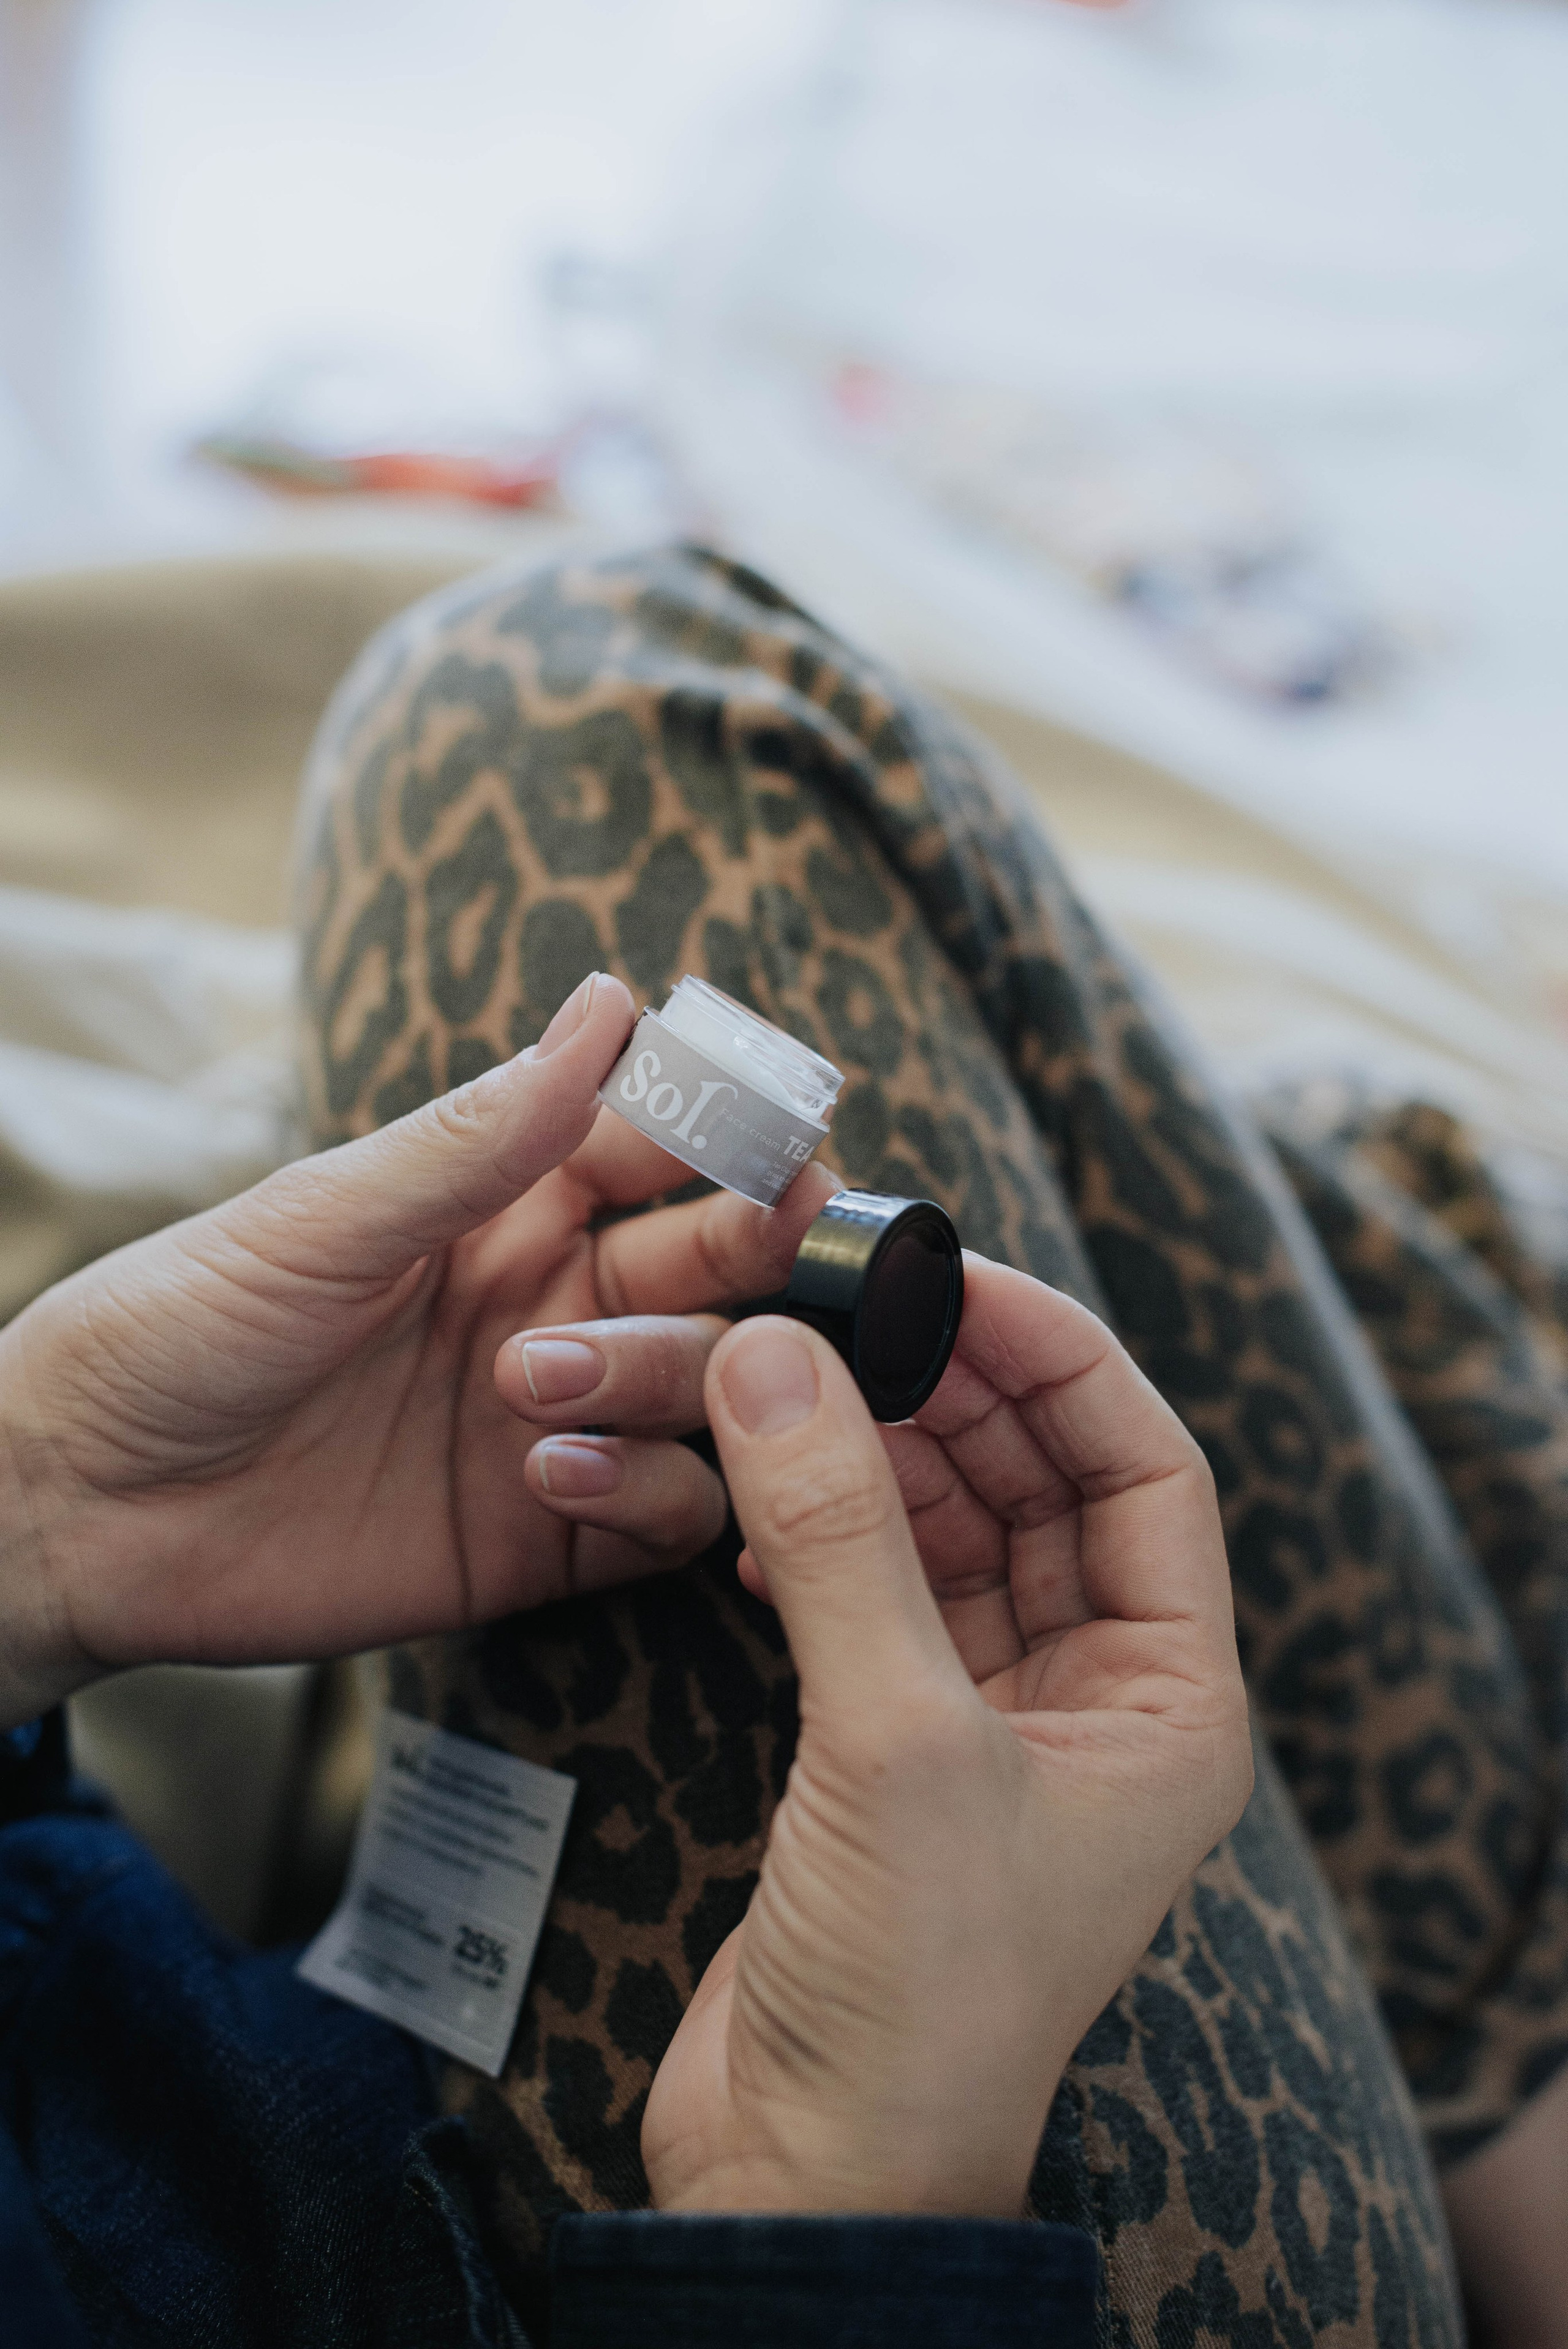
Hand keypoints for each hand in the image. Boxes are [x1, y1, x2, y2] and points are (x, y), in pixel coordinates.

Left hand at [0, 973, 837, 1728]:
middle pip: (717, 1262)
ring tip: (529, 1384)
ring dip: (666, 1375)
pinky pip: (673, 1510)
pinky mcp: (550, 1534)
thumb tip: (612, 1003)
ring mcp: (562, 1418)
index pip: (661, 1147)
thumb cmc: (179, 1328)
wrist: (83, 1508)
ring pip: (711, 1386)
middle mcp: (554, 1304)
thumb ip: (484, 1136)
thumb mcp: (327, 1217)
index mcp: (506, 1204)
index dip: (735, 1131)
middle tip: (762, 1238)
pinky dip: (650, 1488)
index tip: (788, 1130)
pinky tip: (552, 1472)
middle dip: (752, 1245)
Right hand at [606, 1270, 1250, 2217]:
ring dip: (851, 1453)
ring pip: (935, 1527)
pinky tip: (747, 1498)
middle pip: (1028, 1478)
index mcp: (1169, 1694)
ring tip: (764, 1380)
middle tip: (828, 1306)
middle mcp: (1094, 1693)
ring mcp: (988, 1717)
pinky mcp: (887, 1745)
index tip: (940, 1269)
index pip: (1140, 1462)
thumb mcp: (894, 1740)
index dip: (1052, 1352)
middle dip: (933, 1388)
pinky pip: (865, 1590)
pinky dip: (809, 1531)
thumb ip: (837, 1538)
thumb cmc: (919, 1993)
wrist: (810, 2173)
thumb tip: (775, 1360)